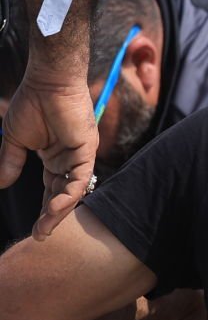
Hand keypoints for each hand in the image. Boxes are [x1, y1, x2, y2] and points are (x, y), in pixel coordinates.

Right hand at [0, 71, 99, 238]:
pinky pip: (80, 178)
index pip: (50, 191)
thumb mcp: (15, 139)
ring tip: (45, 227)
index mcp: (54, 160)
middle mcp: (69, 162)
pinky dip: (69, 193)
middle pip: (62, 196)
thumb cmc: (32, 105)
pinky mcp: (87, 151)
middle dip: (51, 217)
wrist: (46, 83)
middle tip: (41, 237)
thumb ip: (10, 162)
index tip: (35, 230)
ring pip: (72, 191)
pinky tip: (57, 206)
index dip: (43, 210)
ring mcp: (80, 158)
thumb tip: (0, 185)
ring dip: (59, 210)